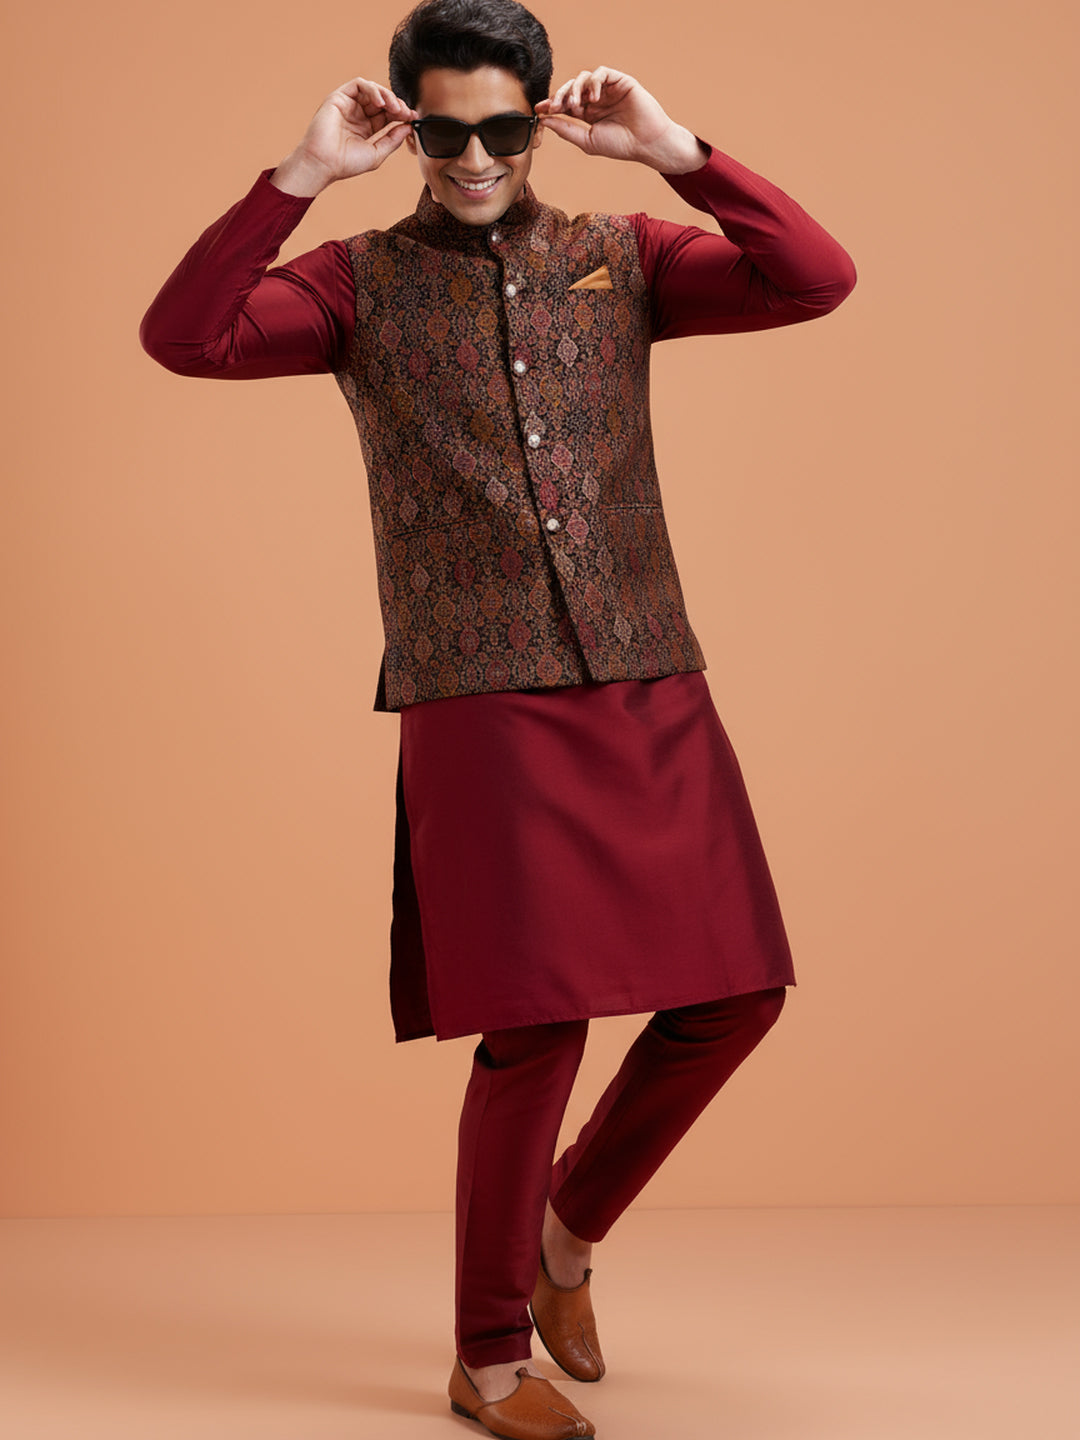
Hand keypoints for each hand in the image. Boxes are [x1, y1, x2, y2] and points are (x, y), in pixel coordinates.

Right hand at [271, 76, 418, 195]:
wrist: (323, 164)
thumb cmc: (346, 164)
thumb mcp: (377, 153)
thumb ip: (392, 139)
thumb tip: (408, 126)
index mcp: (366, 128)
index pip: (387, 115)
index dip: (401, 114)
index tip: (412, 118)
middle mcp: (357, 115)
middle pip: (382, 101)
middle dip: (397, 104)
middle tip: (406, 112)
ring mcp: (348, 105)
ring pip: (372, 90)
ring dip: (387, 96)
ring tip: (395, 107)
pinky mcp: (339, 97)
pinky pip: (359, 85)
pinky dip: (372, 90)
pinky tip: (381, 102)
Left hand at [535, 68, 705, 173]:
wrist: (646, 143)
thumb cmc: (621, 145)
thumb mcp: (587, 140)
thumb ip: (567, 130)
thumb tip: (546, 120)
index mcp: (589, 114)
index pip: (566, 104)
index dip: (552, 104)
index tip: (539, 109)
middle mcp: (597, 100)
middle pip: (571, 88)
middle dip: (560, 95)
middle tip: (556, 106)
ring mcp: (608, 89)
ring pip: (583, 78)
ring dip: (575, 89)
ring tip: (576, 104)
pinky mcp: (620, 81)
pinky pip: (601, 73)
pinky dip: (593, 83)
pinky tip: (594, 98)